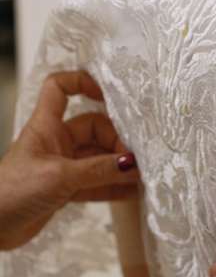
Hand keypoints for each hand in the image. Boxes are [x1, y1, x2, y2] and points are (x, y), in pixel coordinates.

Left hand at [0, 71, 140, 250]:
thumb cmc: (11, 192)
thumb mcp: (59, 177)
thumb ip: (99, 170)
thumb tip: (133, 164)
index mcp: (46, 126)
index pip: (60, 88)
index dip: (83, 83)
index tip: (109, 95)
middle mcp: (55, 142)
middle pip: (94, 127)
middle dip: (117, 141)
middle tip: (135, 160)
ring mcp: (61, 166)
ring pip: (98, 158)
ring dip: (118, 166)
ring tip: (141, 177)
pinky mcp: (64, 189)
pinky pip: (95, 183)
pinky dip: (112, 187)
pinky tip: (130, 194)